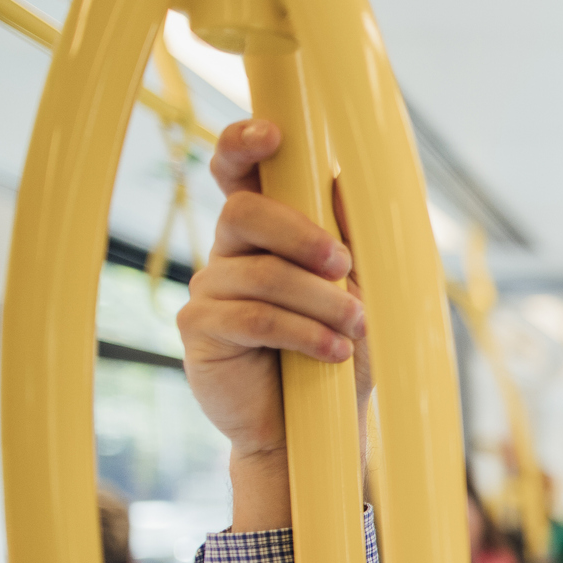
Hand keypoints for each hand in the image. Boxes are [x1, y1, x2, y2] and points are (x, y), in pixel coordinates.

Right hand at [176, 119, 367, 528]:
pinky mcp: (201, 332)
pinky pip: (250, 317)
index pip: (238, 174)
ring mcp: (209, 290)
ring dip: (318, 299)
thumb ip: (350, 237)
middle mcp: (229, 253)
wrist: (319, 428)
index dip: (243, 145)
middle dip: (302, 235)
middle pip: (244, 212)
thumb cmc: (340, 352)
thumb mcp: (361, 290)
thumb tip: (343, 179)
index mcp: (265, 233)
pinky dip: (302, 332)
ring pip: (258, 271)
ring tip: (352, 329)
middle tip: (345, 266)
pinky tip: (332, 352)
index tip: (274, 135)